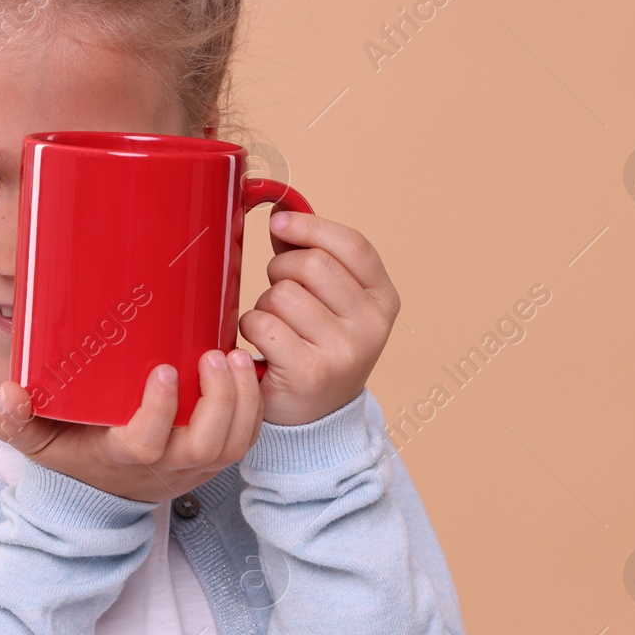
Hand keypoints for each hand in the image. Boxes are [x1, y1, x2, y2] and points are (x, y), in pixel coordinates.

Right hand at [0, 348, 262, 502]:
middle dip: (218, 401)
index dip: (160, 411)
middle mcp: (166, 467)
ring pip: (234, 443)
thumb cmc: (71, 451)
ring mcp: (194, 466)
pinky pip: (246, 438)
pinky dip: (254, 407)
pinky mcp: (214, 458)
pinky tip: (247, 369)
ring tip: (236, 357)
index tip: (165, 369)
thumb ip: (12, 420)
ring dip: (243, 401)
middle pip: (206, 445)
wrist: (102, 488)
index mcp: (122, 459)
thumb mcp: (34, 441)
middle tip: (214, 355)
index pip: (148, 444)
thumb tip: (8, 393)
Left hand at [239, 211, 399, 425]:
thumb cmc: (315, 346)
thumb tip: (281, 216)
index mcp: (384, 299)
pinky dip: (250, 328)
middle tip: (277, 291)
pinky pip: (263, 324)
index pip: (352, 245)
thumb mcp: (331, 302)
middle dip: (280, 270)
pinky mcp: (310, 372)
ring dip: (264, 304)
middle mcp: (372, 325)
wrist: (314, 418)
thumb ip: (312, 257)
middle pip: (311, 265)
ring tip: (274, 325)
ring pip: (282, 294)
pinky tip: (260, 344)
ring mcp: (344, 351)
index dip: (310, 227)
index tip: (278, 222)